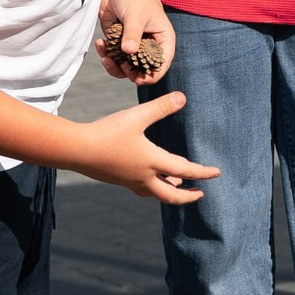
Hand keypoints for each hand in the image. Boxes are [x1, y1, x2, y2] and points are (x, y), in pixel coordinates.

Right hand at [75, 92, 216, 203]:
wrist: (77, 150)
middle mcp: (143, 176)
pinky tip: (148, 178)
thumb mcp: (136, 117)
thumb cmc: (108, 132)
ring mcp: (129, 181)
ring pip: (155, 193)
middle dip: (187, 196)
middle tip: (200, 194)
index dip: (203, 172)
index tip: (217, 173)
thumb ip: (160, 108)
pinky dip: (152, 187)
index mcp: (152, 162)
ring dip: (169, 191)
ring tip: (177, 184)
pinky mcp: (118, 179)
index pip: (184, 170)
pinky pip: (141, 188)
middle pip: (171, 195)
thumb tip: (183, 98)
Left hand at [95, 0, 173, 84]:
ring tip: (105, 58)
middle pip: (143, 68)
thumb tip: (128, 52)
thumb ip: (132, 34)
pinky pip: (113, 56)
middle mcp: (149, 43)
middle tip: (121, 66)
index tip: (139, 79)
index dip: (153, 74)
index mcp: (162, 38)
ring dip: (115, 66)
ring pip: (126, 66)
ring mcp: (132, 43)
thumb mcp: (135, 14)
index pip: (162, 62)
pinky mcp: (117, 40)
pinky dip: (105, 54)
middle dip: (130, 72)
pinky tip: (99, 44)